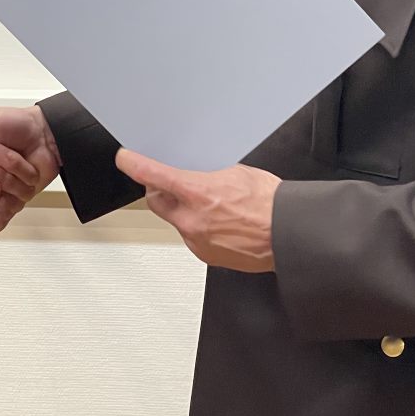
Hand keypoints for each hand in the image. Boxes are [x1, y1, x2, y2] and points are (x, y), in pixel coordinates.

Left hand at [115, 149, 280, 271]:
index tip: (126, 160)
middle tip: (173, 183)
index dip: (134, 165)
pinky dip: (199, 228)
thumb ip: (208, 175)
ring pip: (176, 221)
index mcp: (197, 193)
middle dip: (160, 191)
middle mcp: (192, 220)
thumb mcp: (236, 173)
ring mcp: (198, 241)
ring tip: (214, 207)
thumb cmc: (271, 205)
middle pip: (157, 202)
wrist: (288, 235)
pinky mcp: (206, 255)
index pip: (153, 175)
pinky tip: (221, 223)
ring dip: (185, 211)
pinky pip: (192, 237)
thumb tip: (197, 176)